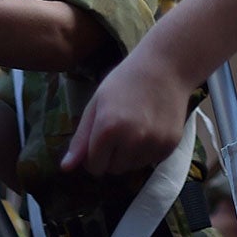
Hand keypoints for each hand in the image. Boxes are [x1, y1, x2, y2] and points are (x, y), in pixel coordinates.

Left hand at [60, 49, 190, 174]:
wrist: (165, 67)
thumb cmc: (125, 81)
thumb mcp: (96, 105)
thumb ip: (81, 139)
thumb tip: (66, 168)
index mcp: (107, 129)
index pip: (94, 167)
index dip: (94, 155)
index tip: (100, 138)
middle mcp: (131, 140)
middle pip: (114, 170)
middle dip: (112, 156)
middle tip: (119, 130)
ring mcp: (153, 143)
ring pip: (133, 167)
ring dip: (130, 155)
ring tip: (136, 128)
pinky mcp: (170, 145)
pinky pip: (151, 161)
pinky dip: (148, 151)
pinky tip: (151, 128)